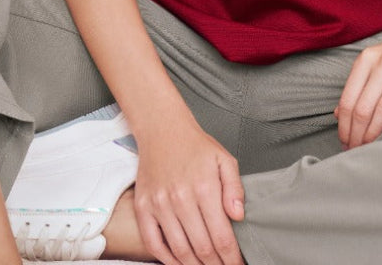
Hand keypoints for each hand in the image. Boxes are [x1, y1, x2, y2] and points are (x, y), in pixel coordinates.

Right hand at [132, 115, 245, 264]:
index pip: (221, 236)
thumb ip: (234, 188)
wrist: (162, 130)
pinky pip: (154, 243)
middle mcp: (181, 198)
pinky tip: (179, 262)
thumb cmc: (195, 146)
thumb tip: (238, 216)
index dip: (231, 258)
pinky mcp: (143, 207)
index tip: (236, 264)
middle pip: (201, 248)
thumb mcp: (224, 159)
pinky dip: (167, 259)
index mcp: (204, 187)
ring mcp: (159, 204)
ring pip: (179, 250)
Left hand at [335, 21, 381, 149]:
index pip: (349, 99)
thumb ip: (360, 86)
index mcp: (368, 58)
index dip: (344, 125)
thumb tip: (338, 114)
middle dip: (358, 133)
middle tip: (357, 150)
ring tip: (371, 146)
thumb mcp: (378, 64)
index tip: (345, 142)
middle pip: (364, 105)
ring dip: (375, 131)